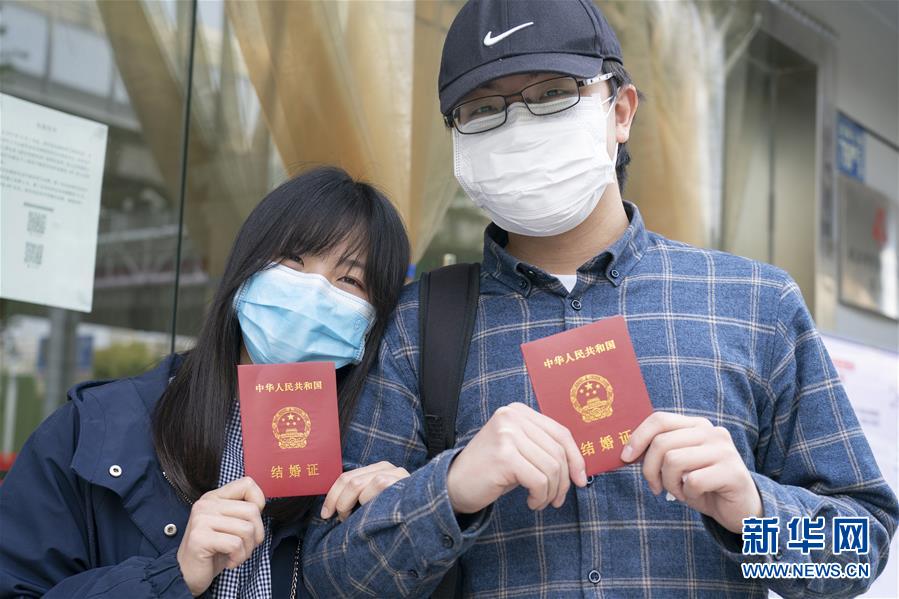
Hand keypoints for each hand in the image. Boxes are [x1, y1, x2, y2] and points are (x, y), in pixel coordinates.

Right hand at [176, 477, 265, 596]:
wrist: (186, 575)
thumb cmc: (213, 551)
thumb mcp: (229, 525)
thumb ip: (242, 511)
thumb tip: (261, 505)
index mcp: (214, 498)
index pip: (247, 484)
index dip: (259, 502)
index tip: (252, 521)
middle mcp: (206, 504)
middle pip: (252, 510)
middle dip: (256, 534)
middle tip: (244, 546)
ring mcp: (201, 519)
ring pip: (247, 529)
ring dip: (247, 549)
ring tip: (236, 555)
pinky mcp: (200, 538)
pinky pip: (236, 544)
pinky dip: (238, 557)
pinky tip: (229, 562)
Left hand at [320, 461, 409, 520]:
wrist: (433, 508)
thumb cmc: (403, 510)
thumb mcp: (380, 502)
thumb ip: (364, 497)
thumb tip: (337, 507)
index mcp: (378, 469)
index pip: (346, 476)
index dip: (332, 494)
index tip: (326, 513)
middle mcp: (385, 467)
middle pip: (348, 479)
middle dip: (337, 501)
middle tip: (337, 519)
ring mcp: (392, 473)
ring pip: (357, 484)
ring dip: (350, 505)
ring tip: (354, 519)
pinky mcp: (398, 480)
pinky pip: (373, 488)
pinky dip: (367, 502)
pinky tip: (371, 513)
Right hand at [446, 402, 587, 513]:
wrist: (453, 485)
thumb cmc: (491, 471)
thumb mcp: (520, 450)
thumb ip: (544, 447)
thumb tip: (579, 466)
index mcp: (517, 410)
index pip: (560, 432)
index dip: (576, 458)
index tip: (581, 480)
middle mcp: (512, 416)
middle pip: (558, 451)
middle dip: (563, 481)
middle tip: (557, 500)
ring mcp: (507, 434)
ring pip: (552, 467)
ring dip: (551, 492)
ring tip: (541, 501)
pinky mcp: (504, 455)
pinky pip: (539, 480)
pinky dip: (540, 496)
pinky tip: (531, 502)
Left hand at [621, 412, 761, 532]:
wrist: (740, 509)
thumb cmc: (703, 485)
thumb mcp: (678, 465)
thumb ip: (659, 452)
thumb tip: (626, 451)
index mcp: (697, 425)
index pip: (659, 420)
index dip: (638, 437)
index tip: (625, 457)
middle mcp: (712, 432)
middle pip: (662, 443)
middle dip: (650, 469)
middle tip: (655, 486)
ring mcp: (724, 450)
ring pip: (673, 461)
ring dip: (669, 483)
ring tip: (679, 491)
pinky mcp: (733, 472)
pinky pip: (693, 481)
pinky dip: (687, 493)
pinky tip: (695, 495)